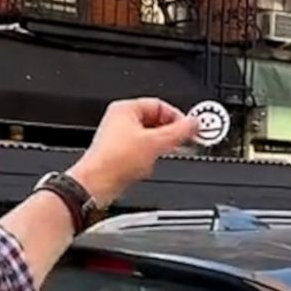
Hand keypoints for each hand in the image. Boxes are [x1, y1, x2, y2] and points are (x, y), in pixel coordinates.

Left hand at [66, 98, 197, 206]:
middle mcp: (120, 121)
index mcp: (126, 109)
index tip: (190, 129)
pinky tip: (146, 167)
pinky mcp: (119, 155)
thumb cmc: (115, 160)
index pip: (160, 105)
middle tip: (183, 142)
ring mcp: (119, 138)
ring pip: (148, 138)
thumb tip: (194, 124)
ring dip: (158, 148)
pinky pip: (140, 152)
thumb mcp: (155, 143)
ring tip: (158, 156)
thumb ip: (179, 132)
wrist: (96, 185)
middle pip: (155, 122)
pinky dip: (147, 159)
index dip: (177, 117)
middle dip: (169, 134)